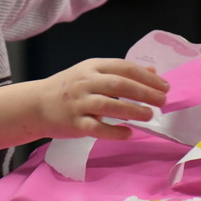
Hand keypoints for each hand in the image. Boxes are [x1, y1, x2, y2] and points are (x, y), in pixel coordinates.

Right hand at [35, 58, 168, 140]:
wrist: (36, 104)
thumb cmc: (69, 88)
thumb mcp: (92, 73)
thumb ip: (120, 72)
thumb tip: (152, 74)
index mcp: (92, 67)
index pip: (124, 68)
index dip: (146, 77)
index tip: (164, 86)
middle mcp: (86, 82)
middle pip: (119, 84)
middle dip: (144, 92)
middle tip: (162, 101)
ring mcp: (79, 103)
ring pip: (109, 105)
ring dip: (133, 110)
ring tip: (149, 115)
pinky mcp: (74, 123)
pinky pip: (96, 128)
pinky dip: (114, 131)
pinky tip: (128, 133)